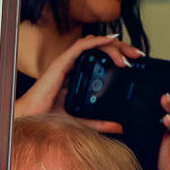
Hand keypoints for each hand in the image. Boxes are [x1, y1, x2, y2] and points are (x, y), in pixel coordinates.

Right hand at [14, 35, 143, 133]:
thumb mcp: (82, 121)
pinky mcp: (61, 62)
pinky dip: (97, 41)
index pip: (101, 58)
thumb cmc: (48, 118)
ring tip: (128, 53)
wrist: (31, 119)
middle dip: (121, 48)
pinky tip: (110, 41)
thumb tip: (119, 127)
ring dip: (113, 45)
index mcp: (78, 76)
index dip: (119, 56)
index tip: (136, 62)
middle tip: (138, 54)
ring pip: (93, 44)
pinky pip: (81, 46)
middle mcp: (73, 66)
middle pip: (100, 49)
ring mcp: (67, 63)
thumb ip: (100, 123)